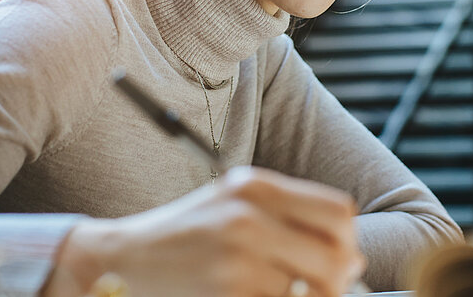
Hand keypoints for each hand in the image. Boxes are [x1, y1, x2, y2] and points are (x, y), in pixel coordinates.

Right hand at [43, 166, 365, 296]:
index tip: (338, 259)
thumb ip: (290, 218)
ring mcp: (236, 257)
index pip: (338, 213)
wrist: (119, 260)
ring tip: (284, 294)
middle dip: (338, 280)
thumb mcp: (233, 204)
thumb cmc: (184, 235)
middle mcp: (248, 215)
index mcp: (255, 186)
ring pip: (314, 290)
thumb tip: (353, 258)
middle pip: (336, 255)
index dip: (346, 242)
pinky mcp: (228, 293)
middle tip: (321, 289)